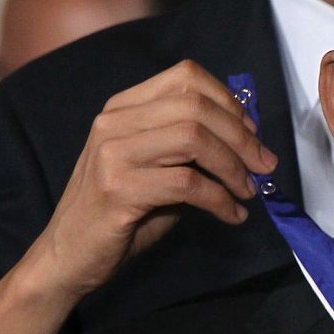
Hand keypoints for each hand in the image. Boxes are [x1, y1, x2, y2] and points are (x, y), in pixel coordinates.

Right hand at [31, 59, 278, 297]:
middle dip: (242, 136)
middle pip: (196, 106)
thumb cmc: (121, 212)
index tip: (253, 132)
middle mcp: (115, 122)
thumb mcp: (157, 167)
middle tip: (264, 166)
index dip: (229, 101)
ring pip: (193, 139)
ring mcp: (112, 154)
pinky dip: (220, 200)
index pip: (186, 77)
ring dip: (233, 167)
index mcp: (124, 107)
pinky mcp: (118, 189)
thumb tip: (248, 137)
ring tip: (248, 191)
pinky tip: (232, 215)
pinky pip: (187, 184)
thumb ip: (191, 146)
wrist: (69, 256)